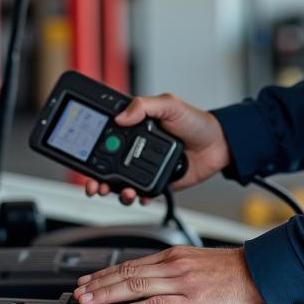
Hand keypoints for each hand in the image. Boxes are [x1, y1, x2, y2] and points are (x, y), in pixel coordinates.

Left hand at [74, 245, 264, 303]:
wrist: (256, 273)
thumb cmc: (230, 272)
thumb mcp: (196, 263)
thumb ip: (173, 271)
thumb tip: (152, 282)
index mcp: (173, 256)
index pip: (131, 264)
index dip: (106, 274)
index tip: (88, 281)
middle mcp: (173, 266)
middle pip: (127, 273)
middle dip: (99, 284)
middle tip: (77, 292)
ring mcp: (181, 282)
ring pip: (135, 286)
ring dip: (107, 294)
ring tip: (88, 301)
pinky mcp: (191, 300)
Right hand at [83, 93, 231, 205]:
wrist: (220, 144)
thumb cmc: (196, 121)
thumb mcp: (169, 104)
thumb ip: (144, 106)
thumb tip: (120, 116)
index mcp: (135, 128)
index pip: (105, 138)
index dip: (91, 148)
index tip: (83, 157)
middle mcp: (136, 148)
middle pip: (107, 166)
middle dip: (97, 178)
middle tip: (96, 185)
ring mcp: (146, 167)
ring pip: (121, 183)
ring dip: (116, 191)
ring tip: (123, 192)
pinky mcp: (159, 182)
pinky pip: (142, 195)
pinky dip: (138, 198)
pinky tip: (141, 196)